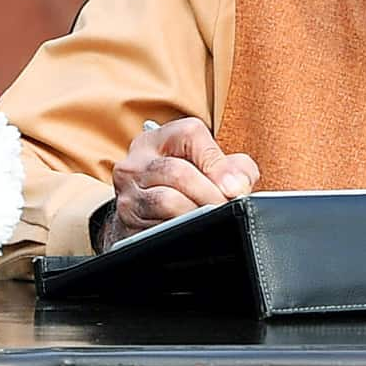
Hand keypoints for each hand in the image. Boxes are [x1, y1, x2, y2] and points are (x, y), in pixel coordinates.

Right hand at [111, 117, 259, 239]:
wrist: (149, 216)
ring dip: (197, 214)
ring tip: (214, 219)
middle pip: (179, 172)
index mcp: (160, 138)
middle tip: (228, 208)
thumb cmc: (186, 188)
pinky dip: (181, 231)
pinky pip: (157, 227)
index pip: (190, 135)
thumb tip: (239, 186)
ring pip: (166, 201)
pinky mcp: (126, 221)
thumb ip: (235, 168)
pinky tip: (193, 231)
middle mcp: (137, 161)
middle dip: (211, 194)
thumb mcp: (211, 168)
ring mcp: (128, 192)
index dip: (218, 162)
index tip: (235, 186)